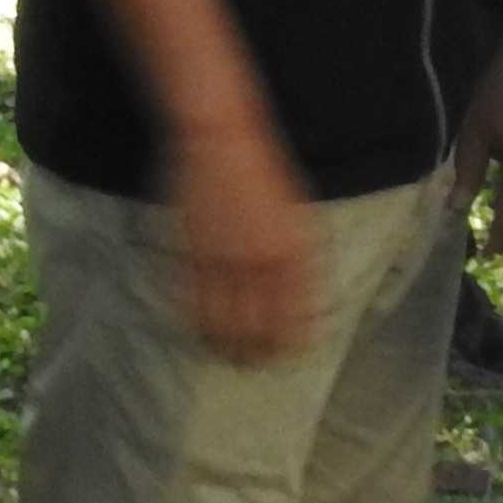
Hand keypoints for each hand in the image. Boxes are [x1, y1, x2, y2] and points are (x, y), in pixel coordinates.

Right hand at [169, 115, 321, 365]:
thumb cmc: (264, 172)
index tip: (289, 357)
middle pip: (260, 328)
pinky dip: (197, 322)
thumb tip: (308, 302)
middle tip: (253, 365)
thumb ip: (302, 258)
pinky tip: (200, 331)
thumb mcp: (299, 214)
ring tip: (226, 357)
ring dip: (225, 346)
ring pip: (225, 323)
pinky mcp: (194, 253)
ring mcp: (225, 258)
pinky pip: (194, 301)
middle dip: (257, 354)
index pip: (297, 317)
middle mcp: (262, 260)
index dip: (293, 344)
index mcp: (296, 251)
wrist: (222, 137)